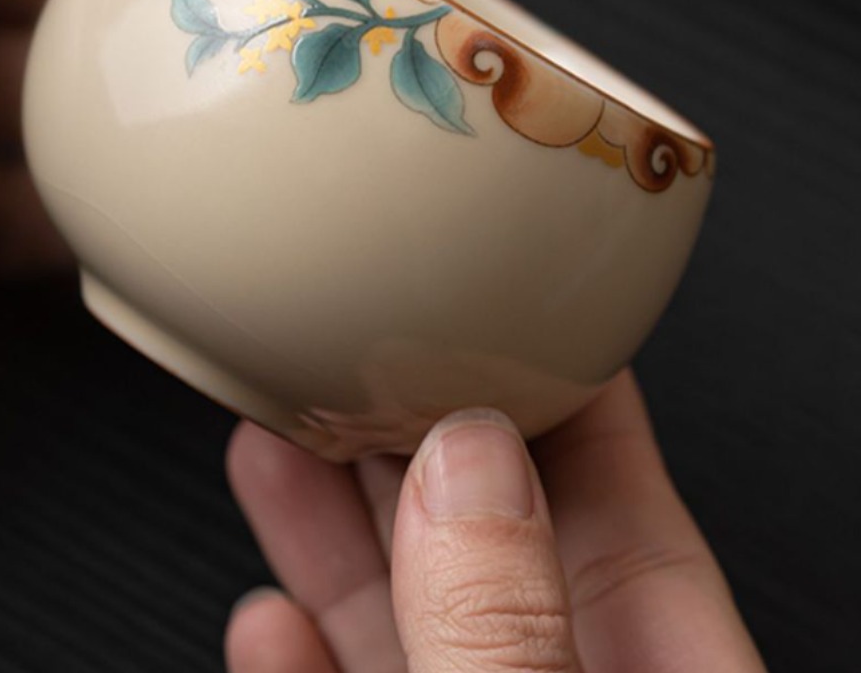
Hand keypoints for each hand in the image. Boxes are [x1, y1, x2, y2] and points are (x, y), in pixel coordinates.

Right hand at [224, 371, 767, 672]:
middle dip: (405, 427)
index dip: (555, 373)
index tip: (487, 297)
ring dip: (331, 524)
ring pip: (406, 608)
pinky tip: (267, 618)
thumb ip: (513, 628)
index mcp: (665, 670)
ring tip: (274, 433)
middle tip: (340, 345)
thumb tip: (468, 467)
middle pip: (485, 524)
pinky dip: (301, 657)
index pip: (620, 484)